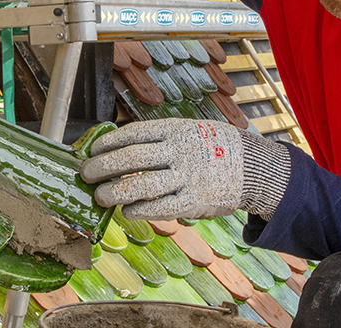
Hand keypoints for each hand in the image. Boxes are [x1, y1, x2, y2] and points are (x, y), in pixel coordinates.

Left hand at [79, 119, 291, 220]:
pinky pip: (159, 208)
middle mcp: (180, 151)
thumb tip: (120, 147)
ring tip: (99, 196)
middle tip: (86, 173)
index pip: (133, 134)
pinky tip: (127, 211)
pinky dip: (139, 210)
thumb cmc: (214, 147)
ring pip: (141, 186)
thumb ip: (161, 138)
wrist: (254, 167)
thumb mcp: (191, 130)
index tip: (92, 149)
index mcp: (177, 129)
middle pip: (131, 159)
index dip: (108, 142)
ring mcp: (187, 177)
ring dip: (114, 192)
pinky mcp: (194, 201)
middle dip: (103, 166)